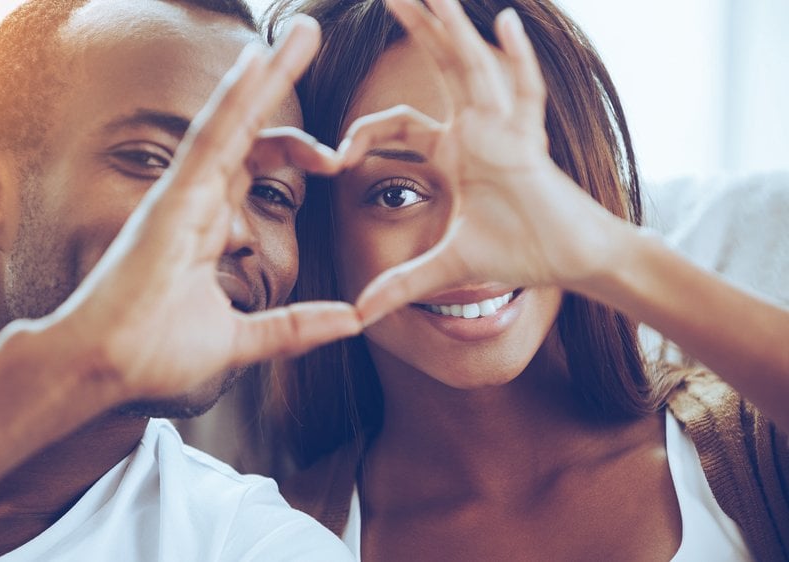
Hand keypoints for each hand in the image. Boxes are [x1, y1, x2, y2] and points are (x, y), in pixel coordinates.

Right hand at [49, 16, 360, 399]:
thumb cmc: (154, 354)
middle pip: (248, 128)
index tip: (337, 161)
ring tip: (302, 32)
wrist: (104, 370)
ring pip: (231, 120)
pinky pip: (209, 139)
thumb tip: (352, 320)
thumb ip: (294, 328)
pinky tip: (259, 59)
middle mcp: (195, 200)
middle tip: (310, 36)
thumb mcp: (241, 340)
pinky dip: (234, 99)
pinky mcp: (171, 200)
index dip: (296, 150)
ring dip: (267, 73)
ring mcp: (182, 195)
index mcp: (208, 224)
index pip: (254, 164)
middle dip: (280, 84)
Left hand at [339, 0, 622, 323]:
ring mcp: (505, 130)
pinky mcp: (531, 144)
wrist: (574, 261)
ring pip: (474, 68)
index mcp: (453, 151)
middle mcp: (477, 129)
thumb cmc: (521, 252)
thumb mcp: (447, 268)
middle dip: (416, 26)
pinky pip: (526, 95)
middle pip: (439, 66)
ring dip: (454, 29)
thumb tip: (360, 316)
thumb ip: (402, 285)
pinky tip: (504, 22)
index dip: (364, 132)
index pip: (398, 123)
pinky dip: (517, 61)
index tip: (335, 153)